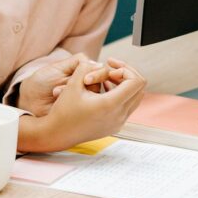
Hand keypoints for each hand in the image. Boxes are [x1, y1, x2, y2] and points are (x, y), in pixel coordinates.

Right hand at [18, 58, 146, 152]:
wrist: (57, 134)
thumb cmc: (63, 111)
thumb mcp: (73, 84)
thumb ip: (87, 67)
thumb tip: (100, 63)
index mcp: (111, 105)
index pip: (136, 81)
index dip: (125, 69)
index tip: (109, 68)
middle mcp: (119, 116)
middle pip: (140, 88)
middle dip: (127, 74)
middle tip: (111, 69)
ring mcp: (118, 122)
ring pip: (135, 97)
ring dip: (125, 84)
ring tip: (107, 78)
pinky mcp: (115, 126)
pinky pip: (128, 106)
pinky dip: (121, 94)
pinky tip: (105, 89)